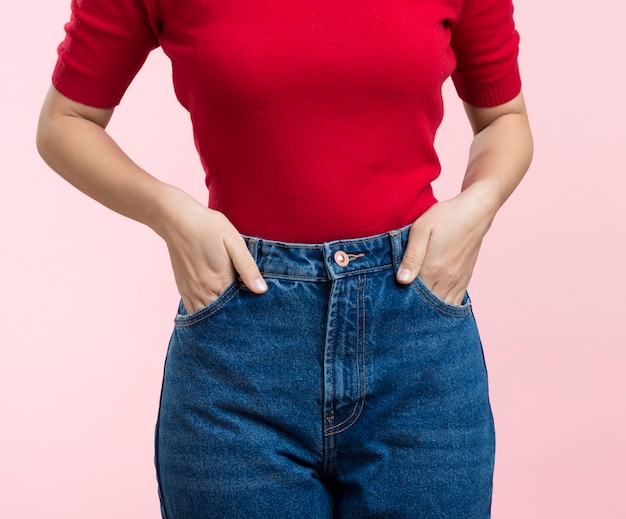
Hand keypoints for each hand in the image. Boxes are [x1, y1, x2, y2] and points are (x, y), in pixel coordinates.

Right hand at [155, 189, 266, 313]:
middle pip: (221, 316)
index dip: (248, 310)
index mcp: (219, 282)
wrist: (177, 219)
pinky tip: (215, 308)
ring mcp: (190, 292)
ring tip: (232, 314)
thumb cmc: (209, 227)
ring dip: (218, 318)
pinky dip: (204, 314)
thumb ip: (248, 268)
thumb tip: (261, 291)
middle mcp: (202, 291)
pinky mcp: (183, 289)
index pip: (237, 308)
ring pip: (206, 317)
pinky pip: (194, 311)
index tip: (257, 309)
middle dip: (234, 317)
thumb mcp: (234, 243)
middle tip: (247, 315)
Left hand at [396, 189, 495, 304]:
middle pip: (428, 305)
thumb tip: (402, 281)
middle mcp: (446, 279)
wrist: (475, 212)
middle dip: (414, 311)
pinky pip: (456, 302)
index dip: (402, 304)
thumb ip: (411, 256)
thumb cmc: (445, 217)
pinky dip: (445, 309)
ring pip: (442, 306)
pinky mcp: (465, 279)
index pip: (414, 297)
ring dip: (430, 312)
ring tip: (416, 314)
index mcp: (432, 268)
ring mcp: (458, 280)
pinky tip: (435, 310)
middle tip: (400, 314)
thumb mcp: (421, 230)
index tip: (392, 307)